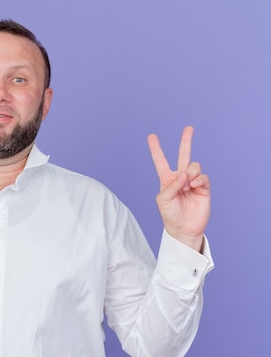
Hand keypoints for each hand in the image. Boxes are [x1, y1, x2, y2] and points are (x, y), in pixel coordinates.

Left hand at [147, 126, 209, 251]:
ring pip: (194, 165)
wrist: (184, 228)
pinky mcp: (204, 187)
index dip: (156, 149)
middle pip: (183, 155)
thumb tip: (184, 173)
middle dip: (186, 141)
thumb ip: (171, 185)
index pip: (160, 161)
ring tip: (187, 185)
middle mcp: (180, 178)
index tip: (151, 136)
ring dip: (190, 173)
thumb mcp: (163, 200)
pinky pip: (202, 176)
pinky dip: (198, 179)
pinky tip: (194, 186)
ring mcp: (192, 181)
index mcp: (166, 179)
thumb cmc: (170, 215)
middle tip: (189, 128)